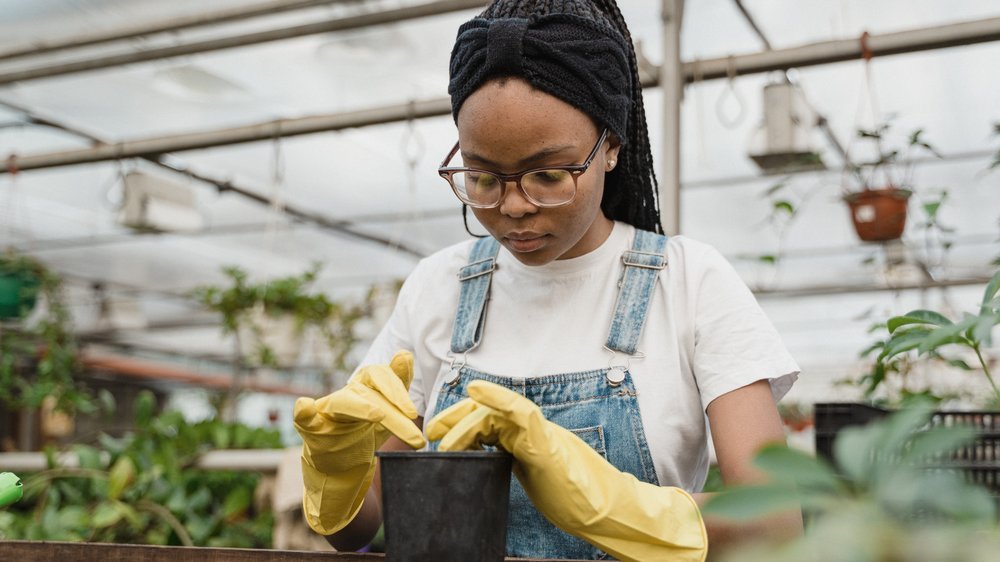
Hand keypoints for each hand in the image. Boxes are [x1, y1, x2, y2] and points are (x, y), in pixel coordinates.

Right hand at [294, 350, 424, 534]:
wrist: (340, 467)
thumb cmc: (363, 434)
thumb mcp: (387, 411)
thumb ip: (396, 384)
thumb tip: (405, 354)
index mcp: (364, 389)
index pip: (380, 376)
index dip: (396, 388)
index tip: (412, 413)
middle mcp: (346, 395)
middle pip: (368, 393)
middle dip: (392, 409)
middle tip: (410, 424)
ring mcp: (326, 412)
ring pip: (343, 403)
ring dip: (361, 407)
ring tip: (377, 415)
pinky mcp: (311, 430)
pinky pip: (304, 418)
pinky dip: (303, 411)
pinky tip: (304, 407)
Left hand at [426, 380, 706, 561]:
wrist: (602, 511)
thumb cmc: (571, 497)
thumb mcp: (532, 475)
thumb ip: (513, 460)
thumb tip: (483, 460)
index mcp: (526, 439)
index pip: (489, 421)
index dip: (462, 421)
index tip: (439, 432)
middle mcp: (532, 430)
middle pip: (488, 412)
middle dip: (457, 417)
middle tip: (432, 431)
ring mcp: (540, 435)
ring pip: (498, 412)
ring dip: (466, 421)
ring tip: (444, 437)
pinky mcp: (547, 446)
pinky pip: (523, 414)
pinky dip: (500, 399)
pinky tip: (479, 393)